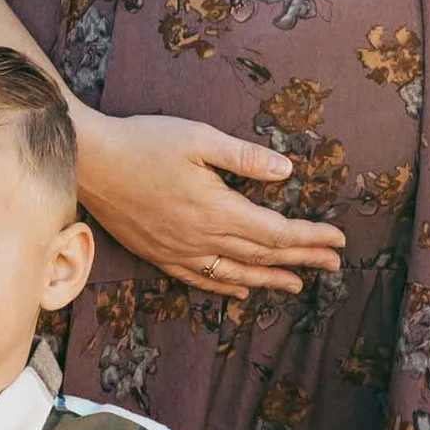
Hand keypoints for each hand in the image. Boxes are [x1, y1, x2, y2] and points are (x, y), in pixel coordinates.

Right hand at [72, 110, 347, 300]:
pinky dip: (226, 288)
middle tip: (334, 265)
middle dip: (303, 260)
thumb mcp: (199, 138)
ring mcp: (178, 251)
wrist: (90, 161)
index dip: (310, 238)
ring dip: (270, 280)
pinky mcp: (159, 254)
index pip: (276, 232)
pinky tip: (243, 291)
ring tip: (298, 285)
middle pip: (262, 256)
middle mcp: (201, 238)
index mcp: (217, 209)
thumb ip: (244, 158)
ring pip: (235, 274)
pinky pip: (200, 279)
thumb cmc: (145, 142)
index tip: (338, 240)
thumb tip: (286, 171)